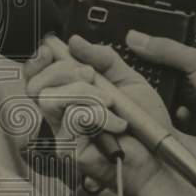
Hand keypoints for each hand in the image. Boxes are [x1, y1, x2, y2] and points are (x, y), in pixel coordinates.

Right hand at [23, 34, 169, 195]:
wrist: (160, 153)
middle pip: (36, 84)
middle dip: (64, 71)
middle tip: (91, 76)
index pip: (36, 75)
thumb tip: (74, 41)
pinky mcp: (69, 150)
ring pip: (51, 99)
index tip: (50, 50)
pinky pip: (72, 118)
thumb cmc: (144, 122)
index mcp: (69, 94)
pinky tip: (116, 124)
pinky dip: (98, 115)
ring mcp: (62, 133)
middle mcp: (60, 114)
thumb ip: (102, 58)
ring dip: (84, 93)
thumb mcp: (126, 79)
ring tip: (110, 102)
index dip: (36, 61)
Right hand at [125, 27, 195, 156]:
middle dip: (159, 72)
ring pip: (174, 95)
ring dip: (167, 98)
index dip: (161, 37)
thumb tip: (135, 37)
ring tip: (156, 96)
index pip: (181, 38)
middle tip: (138, 72)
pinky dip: (179, 118)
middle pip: (172, 69)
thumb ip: (166, 50)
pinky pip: (180, 119)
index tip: (136, 39)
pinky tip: (183, 115)